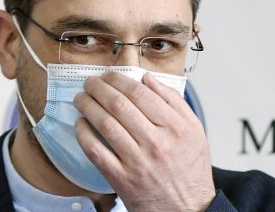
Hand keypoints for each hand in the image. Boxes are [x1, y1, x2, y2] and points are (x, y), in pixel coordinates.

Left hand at [74, 71, 215, 211]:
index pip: (140, 94)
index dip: (119, 80)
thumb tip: (148, 79)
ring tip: (81, 98)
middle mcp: (157, 143)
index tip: (109, 76)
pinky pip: (97, 152)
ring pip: (106, 124)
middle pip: (119, 105)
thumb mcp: (195, 131)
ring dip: (88, 106)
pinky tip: (80, 124)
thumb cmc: (190, 169)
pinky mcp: (122, 179)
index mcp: (176, 128)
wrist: (188, 208)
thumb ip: (174, 102)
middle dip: (99, 88)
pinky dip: (84, 134)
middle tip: (90, 82)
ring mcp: (138, 162)